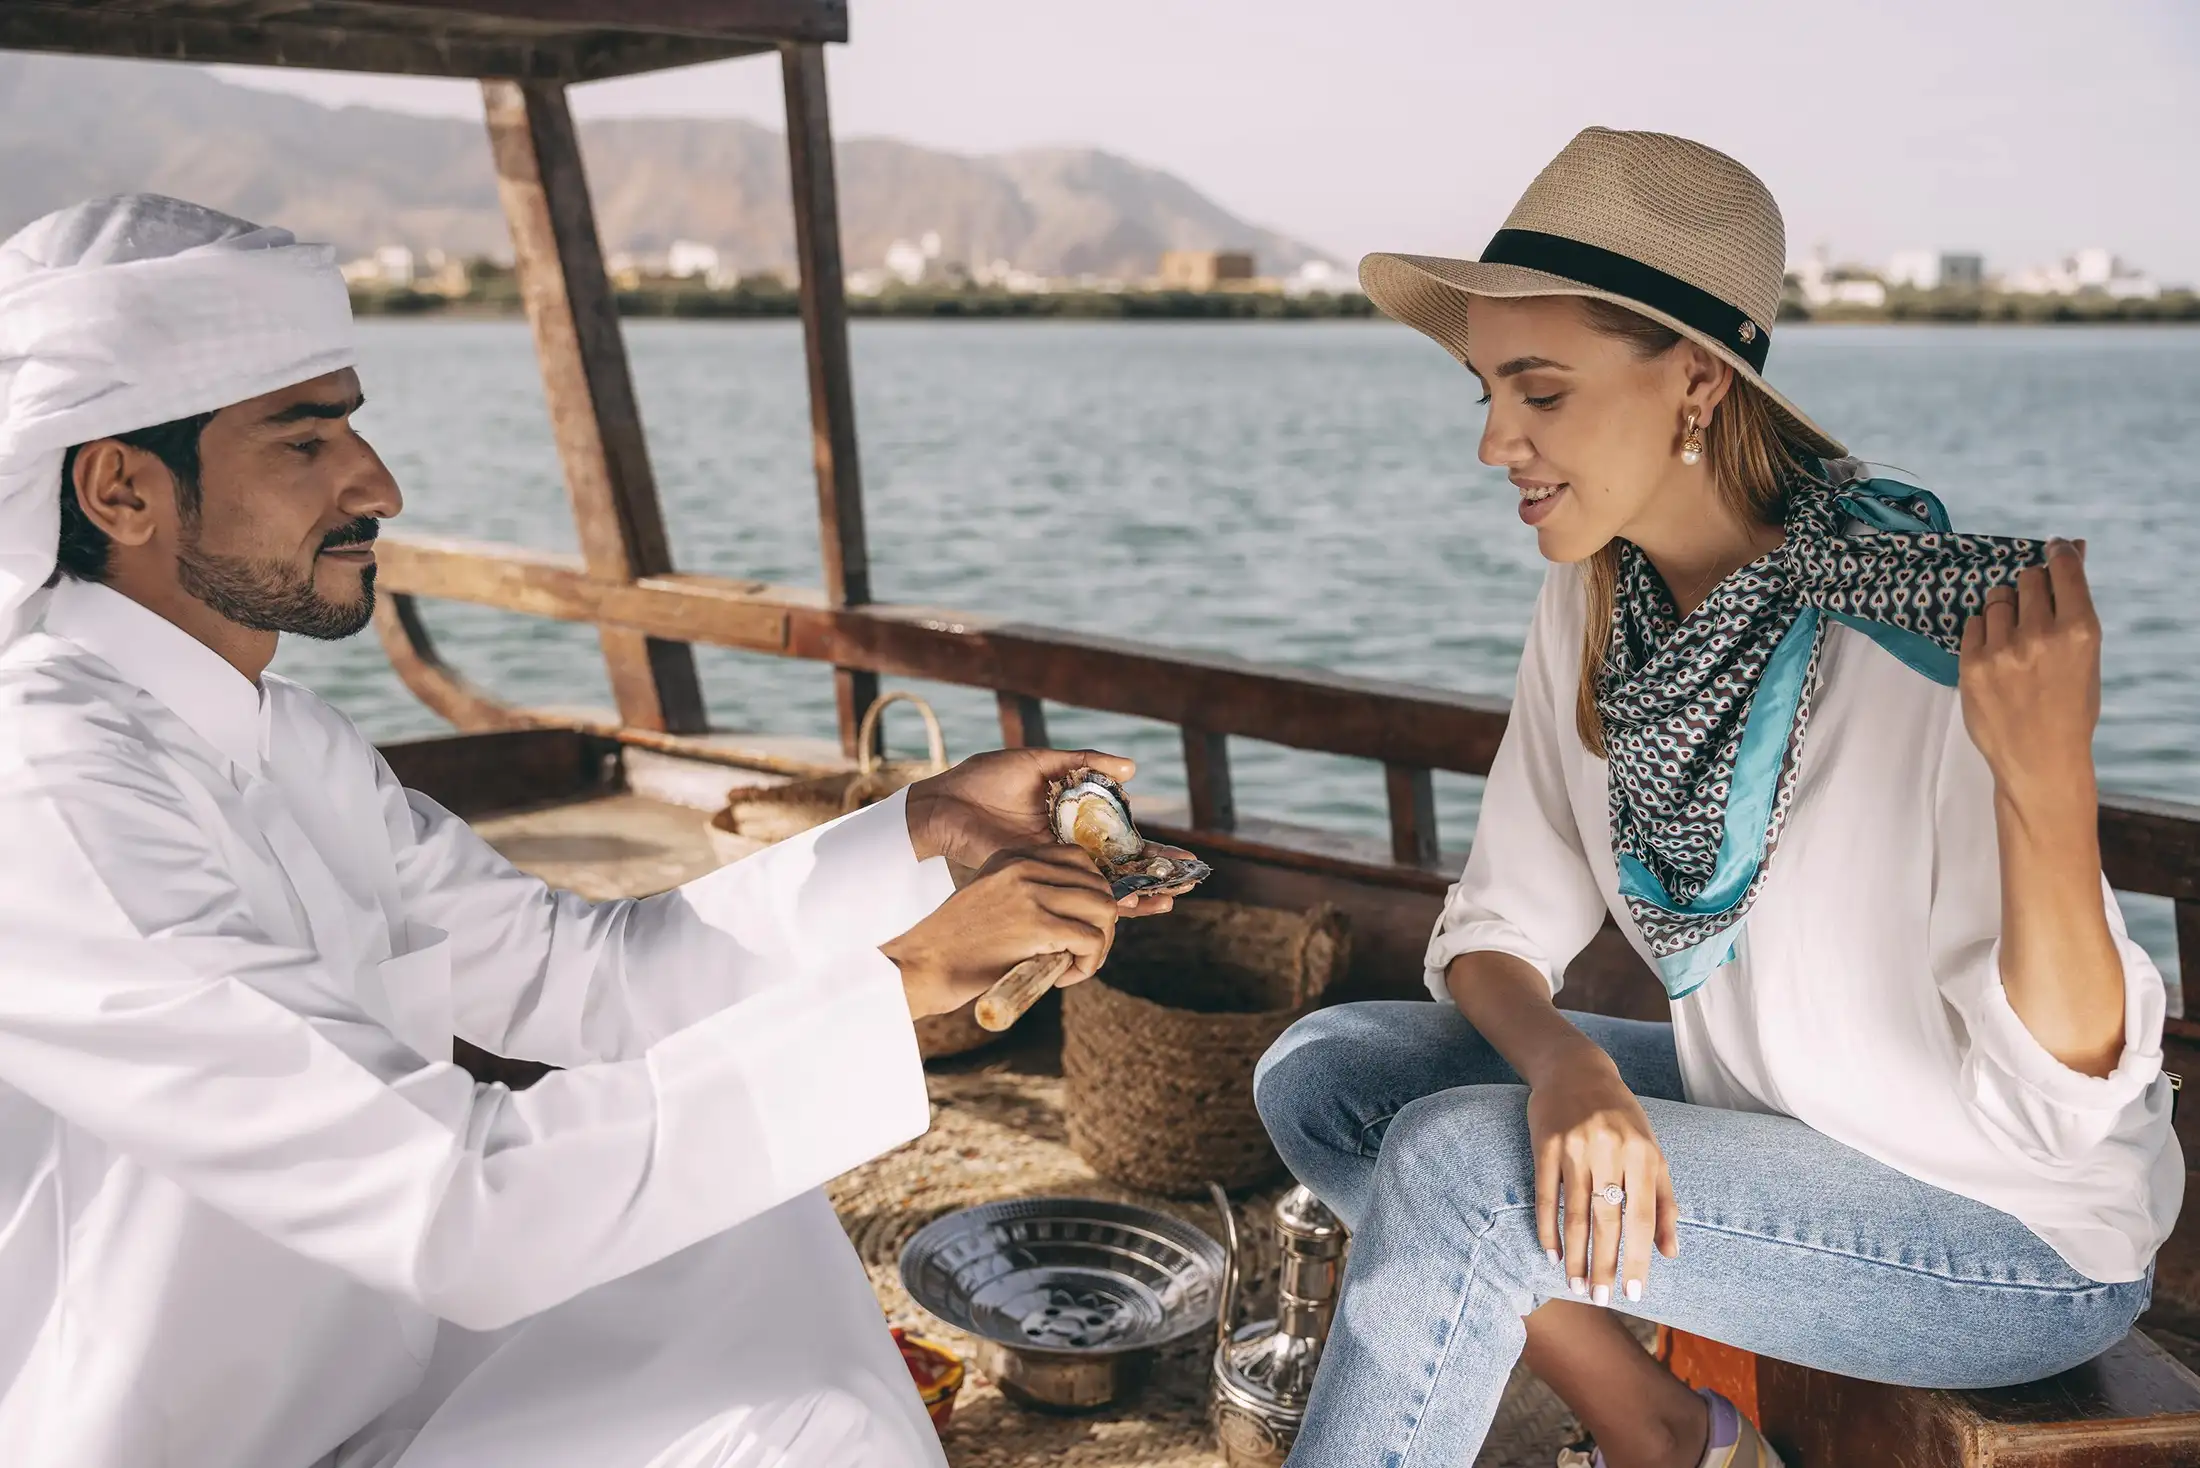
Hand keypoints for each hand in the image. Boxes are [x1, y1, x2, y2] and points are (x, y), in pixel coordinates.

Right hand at [880, 844, 1120, 1018]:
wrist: (920, 966)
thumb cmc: (954, 945)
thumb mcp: (991, 902)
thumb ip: (1028, 897)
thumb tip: (1079, 913)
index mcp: (1012, 857)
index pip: (1079, 860)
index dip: (1091, 896)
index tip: (1076, 925)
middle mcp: (1024, 867)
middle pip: (1098, 885)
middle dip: (1101, 924)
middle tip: (1081, 953)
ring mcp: (1031, 894)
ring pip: (1104, 910)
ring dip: (1099, 945)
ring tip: (1074, 966)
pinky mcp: (1037, 926)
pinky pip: (1091, 941)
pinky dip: (1088, 964)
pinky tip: (1061, 978)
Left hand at [905, 747, 1174, 915]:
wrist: (947, 805)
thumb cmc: (986, 779)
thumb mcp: (1041, 761)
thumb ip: (1085, 762)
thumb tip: (1132, 769)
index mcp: (1071, 820)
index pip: (1121, 838)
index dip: (1152, 848)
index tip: (1183, 858)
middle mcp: (1069, 848)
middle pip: (1123, 866)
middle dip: (1157, 875)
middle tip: (1191, 882)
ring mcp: (1058, 865)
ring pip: (1109, 885)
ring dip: (1143, 893)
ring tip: (1175, 897)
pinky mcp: (1043, 877)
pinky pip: (1082, 893)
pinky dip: (1111, 902)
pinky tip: (1138, 906)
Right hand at [1528, 1058, 1677, 1305]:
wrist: (1576, 1070)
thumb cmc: (1621, 1118)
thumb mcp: (1651, 1152)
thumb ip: (1664, 1202)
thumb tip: (1670, 1253)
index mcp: (1643, 1154)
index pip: (1642, 1218)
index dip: (1639, 1259)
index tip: (1635, 1294)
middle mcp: (1610, 1150)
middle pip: (1607, 1220)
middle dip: (1604, 1265)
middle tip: (1600, 1299)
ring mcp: (1574, 1147)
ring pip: (1575, 1212)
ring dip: (1575, 1254)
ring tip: (1575, 1284)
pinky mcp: (1545, 1144)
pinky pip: (1544, 1194)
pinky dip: (1547, 1227)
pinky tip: (1551, 1253)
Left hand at [1959, 540, 2100, 815]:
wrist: (2040, 758)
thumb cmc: (2070, 705)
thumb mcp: (2087, 656)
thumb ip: (2075, 604)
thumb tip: (2071, 548)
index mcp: (2080, 632)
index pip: (2063, 569)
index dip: (2058, 553)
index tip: (2053, 548)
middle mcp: (2040, 636)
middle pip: (2026, 579)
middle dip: (2031, 585)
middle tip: (2034, 606)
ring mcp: (2002, 651)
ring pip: (1996, 598)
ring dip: (2005, 608)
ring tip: (2015, 639)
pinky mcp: (1971, 665)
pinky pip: (1974, 623)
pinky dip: (1984, 630)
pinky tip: (1997, 652)